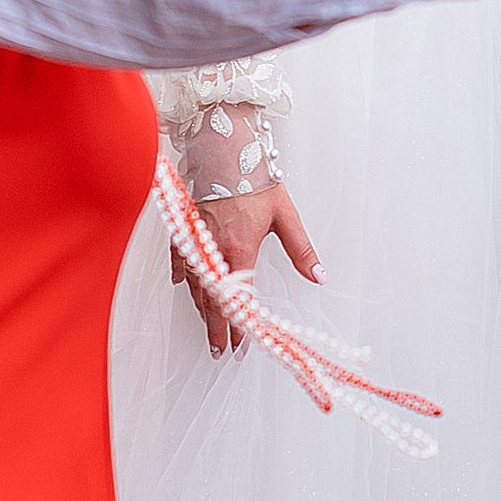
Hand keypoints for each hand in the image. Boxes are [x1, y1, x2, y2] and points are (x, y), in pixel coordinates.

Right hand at [172, 179, 321, 358]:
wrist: (224, 149)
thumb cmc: (254, 179)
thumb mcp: (286, 216)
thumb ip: (302, 250)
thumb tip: (320, 276)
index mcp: (239, 250)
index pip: (238, 300)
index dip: (238, 326)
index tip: (239, 345)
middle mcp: (212, 251)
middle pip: (213, 300)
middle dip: (217, 328)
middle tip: (220, 350)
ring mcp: (194, 240)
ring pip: (195, 284)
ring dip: (202, 308)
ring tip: (208, 327)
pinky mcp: (184, 228)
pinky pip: (180, 259)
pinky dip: (182, 276)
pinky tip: (183, 287)